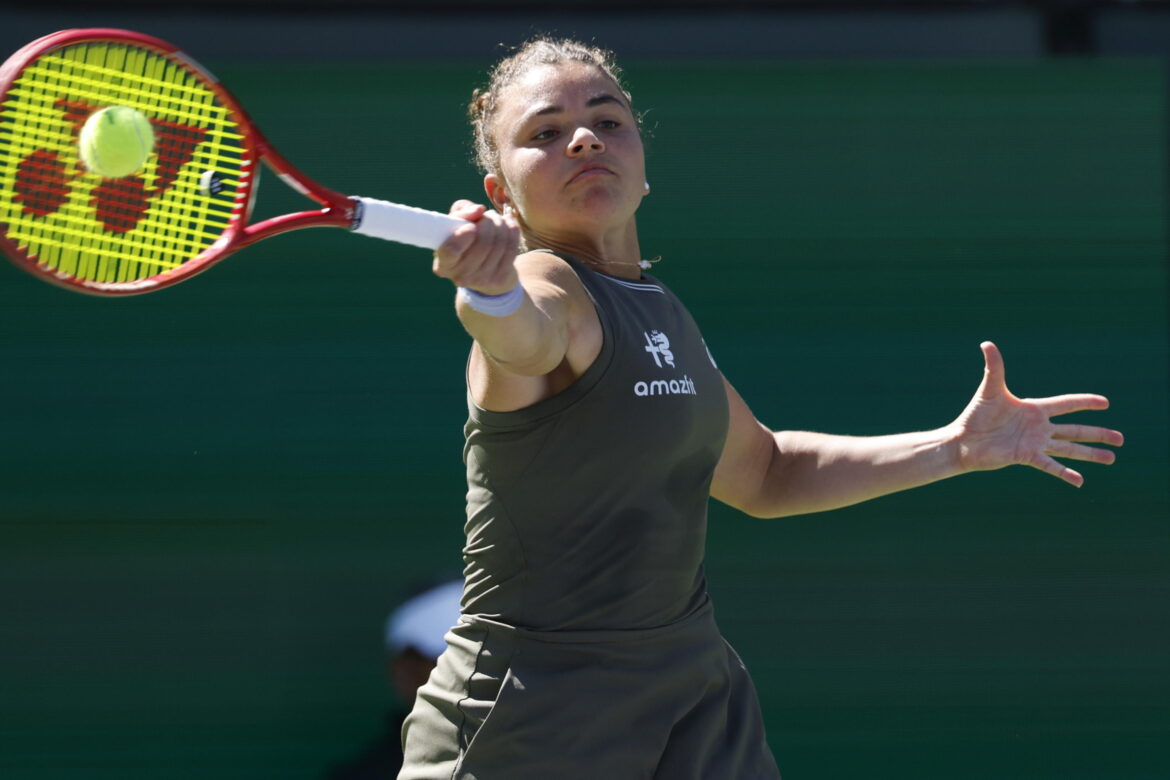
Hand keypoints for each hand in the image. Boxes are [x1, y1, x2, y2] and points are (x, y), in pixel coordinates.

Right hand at [432, 200, 520, 294]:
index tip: (471, 226)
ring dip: (500, 223)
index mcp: (443, 264)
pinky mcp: (500, 279)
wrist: (485, 266)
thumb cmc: (465, 239)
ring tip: (496, 219)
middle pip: (483, 242)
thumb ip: (461, 213)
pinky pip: (512, 247)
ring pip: (499, 242)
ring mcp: (481, 280)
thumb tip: (479, 210)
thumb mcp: (456, 224)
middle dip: (488, 221)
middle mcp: (460, 276)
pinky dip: (512, 229)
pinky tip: (508, 223)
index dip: (463, 235)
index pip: (452, 250)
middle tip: (487, 215)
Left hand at [951, 342, 1123, 486]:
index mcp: (1033, 409)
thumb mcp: (990, 389)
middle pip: (1074, 429)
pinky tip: (1080, 481)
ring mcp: (1034, 443)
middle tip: (1120, 438)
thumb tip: (986, 343)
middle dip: (1098, 433)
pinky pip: (1050, 465)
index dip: (1085, 402)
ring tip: (1112, 458)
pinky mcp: (1026, 457)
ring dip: (1090, 453)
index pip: (1066, 404)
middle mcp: (1038, 427)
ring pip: (1068, 448)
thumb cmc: (975, 415)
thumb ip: (994, 367)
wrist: (962, 441)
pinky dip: (1065, 473)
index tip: (1105, 402)